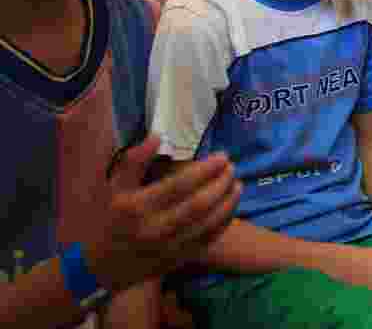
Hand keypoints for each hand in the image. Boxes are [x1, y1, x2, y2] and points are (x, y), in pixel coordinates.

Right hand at [88, 136, 240, 292]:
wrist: (104, 265)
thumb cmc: (112, 219)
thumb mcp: (115, 187)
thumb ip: (135, 160)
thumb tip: (157, 136)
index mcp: (138, 207)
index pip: (180, 185)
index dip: (205, 169)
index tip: (222, 156)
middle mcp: (156, 228)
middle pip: (199, 204)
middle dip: (221, 183)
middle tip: (232, 167)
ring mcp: (170, 247)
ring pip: (208, 223)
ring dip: (228, 202)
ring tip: (237, 184)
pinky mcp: (180, 259)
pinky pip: (210, 239)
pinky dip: (225, 221)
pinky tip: (231, 205)